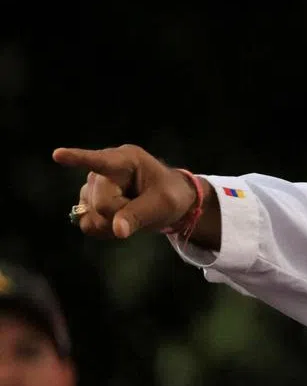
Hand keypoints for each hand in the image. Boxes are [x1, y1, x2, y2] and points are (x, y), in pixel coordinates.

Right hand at [53, 144, 215, 244]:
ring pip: (92, 216)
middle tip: (141, 208)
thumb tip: (117, 230)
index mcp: (125, 160)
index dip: (77, 158)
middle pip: (100, 203)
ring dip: (113, 223)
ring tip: (131, 212)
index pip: (99, 161)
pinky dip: (104, 230)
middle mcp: (102, 170)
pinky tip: (119, 222)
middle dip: (121, 214)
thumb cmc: (170, 195)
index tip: (58, 155)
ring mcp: (91, 186)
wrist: (168, 201)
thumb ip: (140, 215)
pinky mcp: (86, 202)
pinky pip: (87, 224)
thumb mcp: (164, 204)